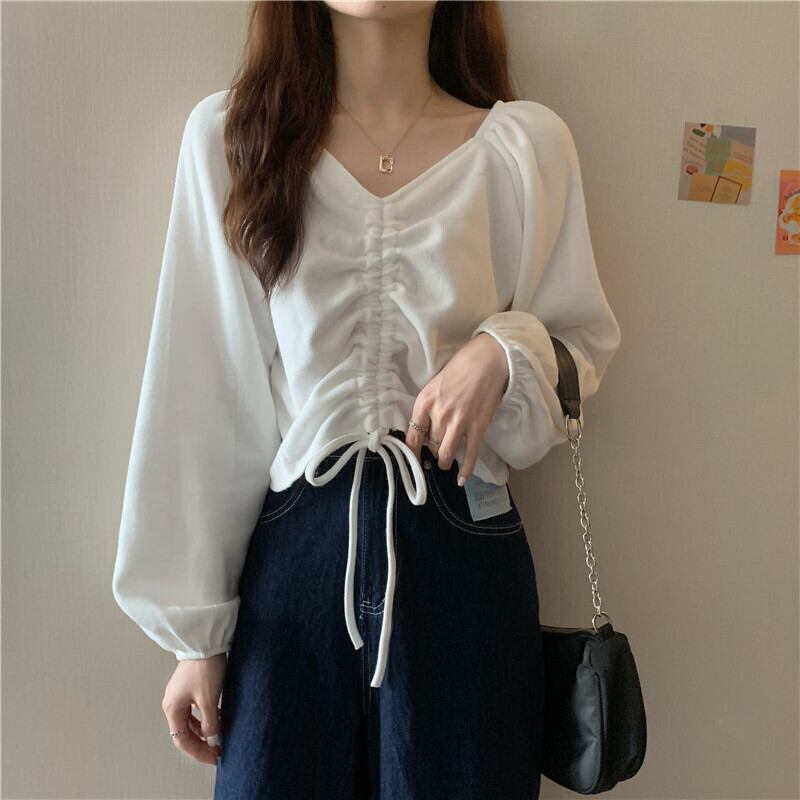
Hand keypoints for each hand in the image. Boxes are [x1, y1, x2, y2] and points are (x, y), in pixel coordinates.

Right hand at [162, 653, 226, 764]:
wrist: (205, 642)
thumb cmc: (204, 668)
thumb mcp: (209, 699)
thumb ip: (210, 723)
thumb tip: (212, 739)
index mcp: (172, 708)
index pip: (182, 740)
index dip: (198, 751)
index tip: (213, 756)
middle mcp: (172, 703)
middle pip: (184, 731)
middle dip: (201, 743)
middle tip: (217, 750)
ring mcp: (180, 694)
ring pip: (190, 720)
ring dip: (203, 730)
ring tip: (218, 737)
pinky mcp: (189, 686)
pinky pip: (194, 709)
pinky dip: (204, 717)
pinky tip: (217, 718)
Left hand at [406, 332, 508, 482]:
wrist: (487, 360)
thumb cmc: (461, 367)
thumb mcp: (435, 384)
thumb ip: (429, 406)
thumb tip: (426, 427)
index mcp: (424, 402)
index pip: (412, 436)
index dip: (412, 452)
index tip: (413, 459)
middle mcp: (438, 415)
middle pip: (430, 445)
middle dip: (432, 451)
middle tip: (436, 451)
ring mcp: (458, 422)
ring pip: (445, 454)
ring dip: (444, 462)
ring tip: (445, 463)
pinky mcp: (477, 427)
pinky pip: (469, 455)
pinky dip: (465, 470)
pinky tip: (461, 479)